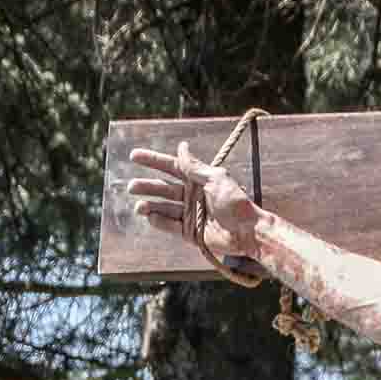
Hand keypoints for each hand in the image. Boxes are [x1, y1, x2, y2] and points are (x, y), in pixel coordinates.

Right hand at [128, 141, 260, 269]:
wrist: (248, 231)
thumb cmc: (235, 203)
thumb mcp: (215, 179)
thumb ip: (195, 167)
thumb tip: (182, 147)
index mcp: (198, 180)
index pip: (171, 167)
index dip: (153, 160)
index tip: (134, 156)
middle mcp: (192, 196)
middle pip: (164, 189)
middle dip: (147, 186)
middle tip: (132, 186)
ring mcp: (190, 214)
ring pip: (164, 208)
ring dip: (150, 206)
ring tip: (139, 206)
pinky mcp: (190, 233)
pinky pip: (170, 226)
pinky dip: (160, 222)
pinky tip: (150, 217)